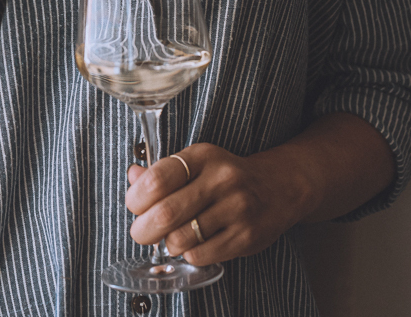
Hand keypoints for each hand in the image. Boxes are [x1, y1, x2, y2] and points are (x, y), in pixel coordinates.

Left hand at [125, 143, 312, 265]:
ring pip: (182, 238)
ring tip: (170, 238)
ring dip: (167, 243)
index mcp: (202, 156)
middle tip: (141, 233)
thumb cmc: (224, 177)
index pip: (157, 179)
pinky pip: (201, 254)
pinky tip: (193, 244)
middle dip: (143, 229)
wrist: (277, 187)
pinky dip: (188, 253)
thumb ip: (161, 171)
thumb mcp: (194, 163)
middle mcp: (221, 180)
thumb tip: (133, 176)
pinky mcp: (247, 236)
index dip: (136, 198)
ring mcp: (237, 209)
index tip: (135, 206)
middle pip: (166, 213)